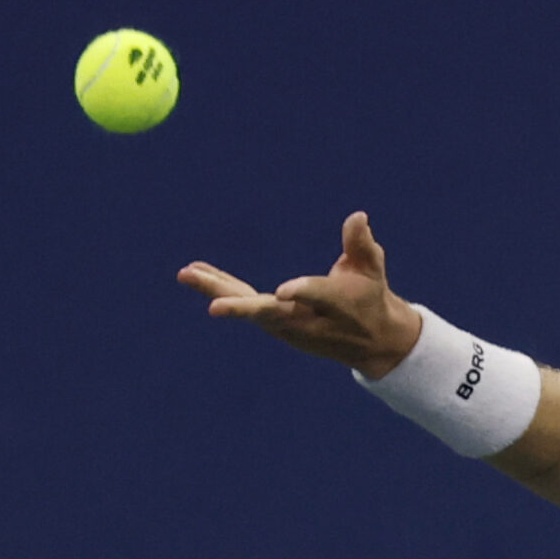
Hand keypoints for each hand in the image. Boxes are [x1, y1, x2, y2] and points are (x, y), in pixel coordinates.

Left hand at [179, 212, 425, 377]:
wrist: (369, 341)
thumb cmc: (369, 296)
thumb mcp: (372, 270)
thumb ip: (362, 245)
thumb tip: (357, 216)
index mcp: (337, 304)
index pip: (317, 297)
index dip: (301, 293)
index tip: (283, 292)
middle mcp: (308, 320)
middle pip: (272, 314)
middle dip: (243, 310)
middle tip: (214, 308)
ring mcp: (287, 326)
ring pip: (249, 308)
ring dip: (217, 290)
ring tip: (187, 273)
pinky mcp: (272, 324)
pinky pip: (243, 303)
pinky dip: (220, 288)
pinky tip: (195, 272)